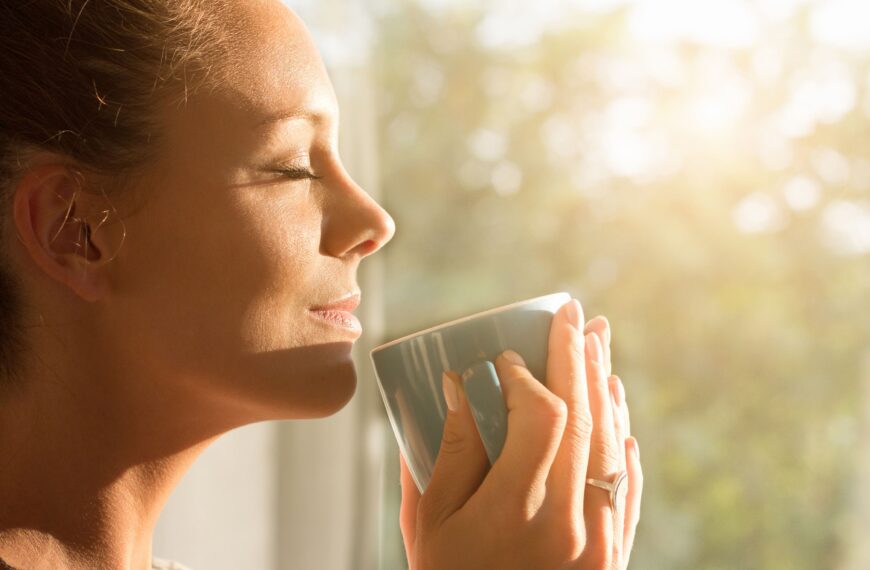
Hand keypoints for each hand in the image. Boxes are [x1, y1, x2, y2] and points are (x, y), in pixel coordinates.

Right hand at [399, 299, 642, 568]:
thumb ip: (447, 453)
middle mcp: (571, 523)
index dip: (527, 375)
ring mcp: (601, 541)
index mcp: (517, 512)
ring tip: (598, 344)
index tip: (508, 356)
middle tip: (575, 313)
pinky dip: (625, 440)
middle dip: (578, 358)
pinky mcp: (614, 556)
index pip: (539, 418)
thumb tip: (459, 387)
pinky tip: (618, 410)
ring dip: (607, 389)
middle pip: (586, 419)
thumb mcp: (430, 523)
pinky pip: (629, 485)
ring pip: (614, 446)